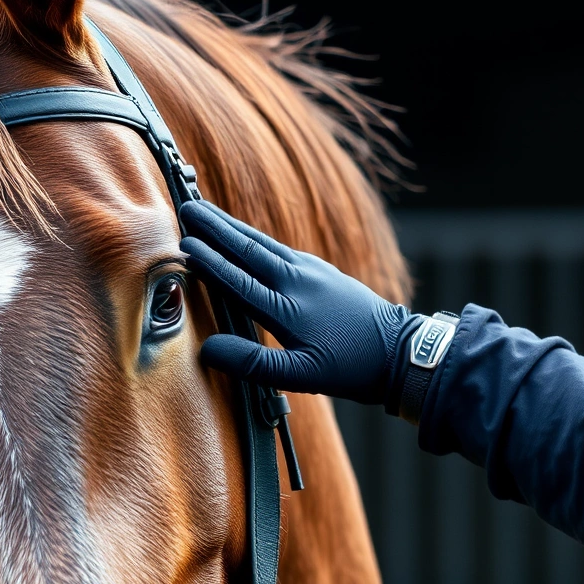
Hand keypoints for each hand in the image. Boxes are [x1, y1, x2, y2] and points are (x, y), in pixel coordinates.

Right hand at [179, 201, 412, 405]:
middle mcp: (297, 281)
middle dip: (215, 227)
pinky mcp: (321, 270)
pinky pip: (279, 248)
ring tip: (206, 210)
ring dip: (232, 226)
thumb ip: (254, 363)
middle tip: (185, 207)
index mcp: (286, 308)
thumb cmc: (350, 368)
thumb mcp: (301, 376)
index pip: (238, 279)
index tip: (183, 242)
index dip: (209, 261)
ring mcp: (311, 271)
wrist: (399, 351)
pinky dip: (255, 237)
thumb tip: (209, 349)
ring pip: (263, 243)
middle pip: (247, 248)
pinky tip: (246, 234)